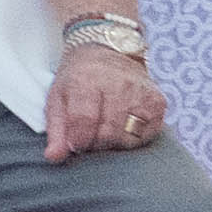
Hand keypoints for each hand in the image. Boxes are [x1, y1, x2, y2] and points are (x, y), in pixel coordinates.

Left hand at [43, 41, 162, 162]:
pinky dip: (132, 138)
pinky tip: (123, 127)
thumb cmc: (79, 80)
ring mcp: (141, 92)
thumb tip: (53, 158)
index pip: (84, 119)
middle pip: (108, 133)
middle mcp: (117, 83)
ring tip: (105, 131)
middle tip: (89, 138)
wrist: (108, 53)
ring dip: (114, 143)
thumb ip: (56, 130)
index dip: (78, 139)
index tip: (75, 145)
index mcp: (86, 79)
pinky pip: (147, 135)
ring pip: (129, 137)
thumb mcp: (58, 98)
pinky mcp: (158, 101)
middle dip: (96, 143)